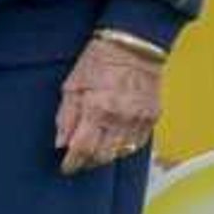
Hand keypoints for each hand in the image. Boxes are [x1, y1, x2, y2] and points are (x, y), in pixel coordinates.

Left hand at [55, 37, 163, 173]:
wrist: (135, 46)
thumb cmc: (100, 60)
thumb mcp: (73, 85)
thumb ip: (67, 117)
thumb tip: (61, 143)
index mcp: (98, 108)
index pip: (83, 148)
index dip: (72, 163)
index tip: (66, 168)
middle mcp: (121, 117)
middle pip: (102, 155)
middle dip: (87, 162)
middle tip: (77, 162)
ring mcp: (140, 118)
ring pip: (121, 152)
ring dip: (104, 157)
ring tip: (92, 154)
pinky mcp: (152, 117)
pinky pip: (137, 143)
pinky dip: (123, 148)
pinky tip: (112, 145)